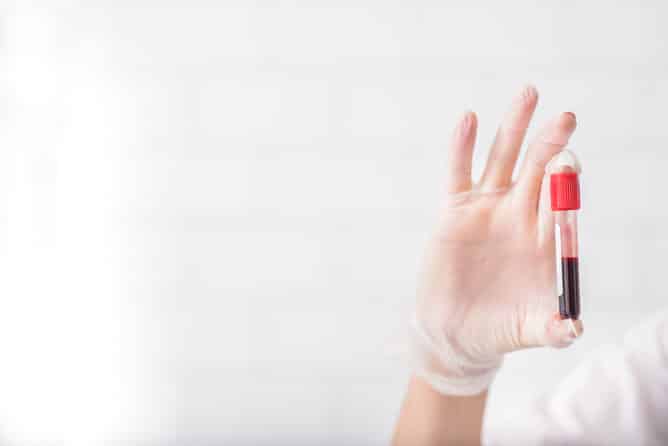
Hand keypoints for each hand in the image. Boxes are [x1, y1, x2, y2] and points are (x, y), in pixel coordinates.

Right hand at [414, 86, 582, 394]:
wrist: (458, 333)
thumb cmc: (500, 329)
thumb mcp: (531, 330)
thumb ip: (553, 328)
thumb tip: (574, 327)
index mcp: (544, 238)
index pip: (561, 200)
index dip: (565, 181)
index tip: (570, 164)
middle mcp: (518, 216)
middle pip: (537, 170)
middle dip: (550, 144)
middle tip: (565, 118)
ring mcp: (486, 209)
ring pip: (502, 160)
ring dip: (514, 128)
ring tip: (528, 94)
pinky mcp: (455, 211)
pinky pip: (458, 174)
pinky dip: (462, 147)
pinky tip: (469, 119)